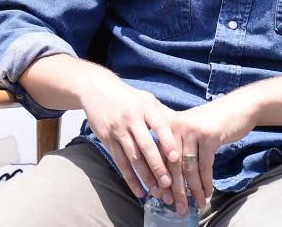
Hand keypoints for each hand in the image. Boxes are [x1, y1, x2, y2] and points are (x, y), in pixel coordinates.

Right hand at [79, 76, 178, 204]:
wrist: (96, 89)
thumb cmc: (128, 97)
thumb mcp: (146, 99)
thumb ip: (163, 114)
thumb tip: (184, 130)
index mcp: (145, 107)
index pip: (159, 126)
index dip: (168, 142)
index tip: (176, 159)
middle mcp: (131, 118)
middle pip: (146, 146)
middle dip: (158, 167)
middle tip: (169, 184)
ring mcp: (118, 129)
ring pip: (133, 157)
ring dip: (146, 177)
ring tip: (158, 192)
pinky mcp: (107, 139)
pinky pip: (120, 162)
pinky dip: (130, 179)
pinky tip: (139, 191)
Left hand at [164, 95, 256, 211]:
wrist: (238, 107)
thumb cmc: (213, 122)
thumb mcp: (191, 131)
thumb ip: (178, 147)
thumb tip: (168, 179)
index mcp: (168, 125)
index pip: (161, 157)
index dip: (162, 180)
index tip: (163, 198)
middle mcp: (176, 126)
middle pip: (173, 164)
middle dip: (176, 189)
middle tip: (179, 207)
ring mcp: (192, 130)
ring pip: (190, 168)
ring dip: (194, 190)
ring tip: (197, 204)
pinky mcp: (208, 136)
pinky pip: (205, 166)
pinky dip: (206, 182)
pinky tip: (208, 193)